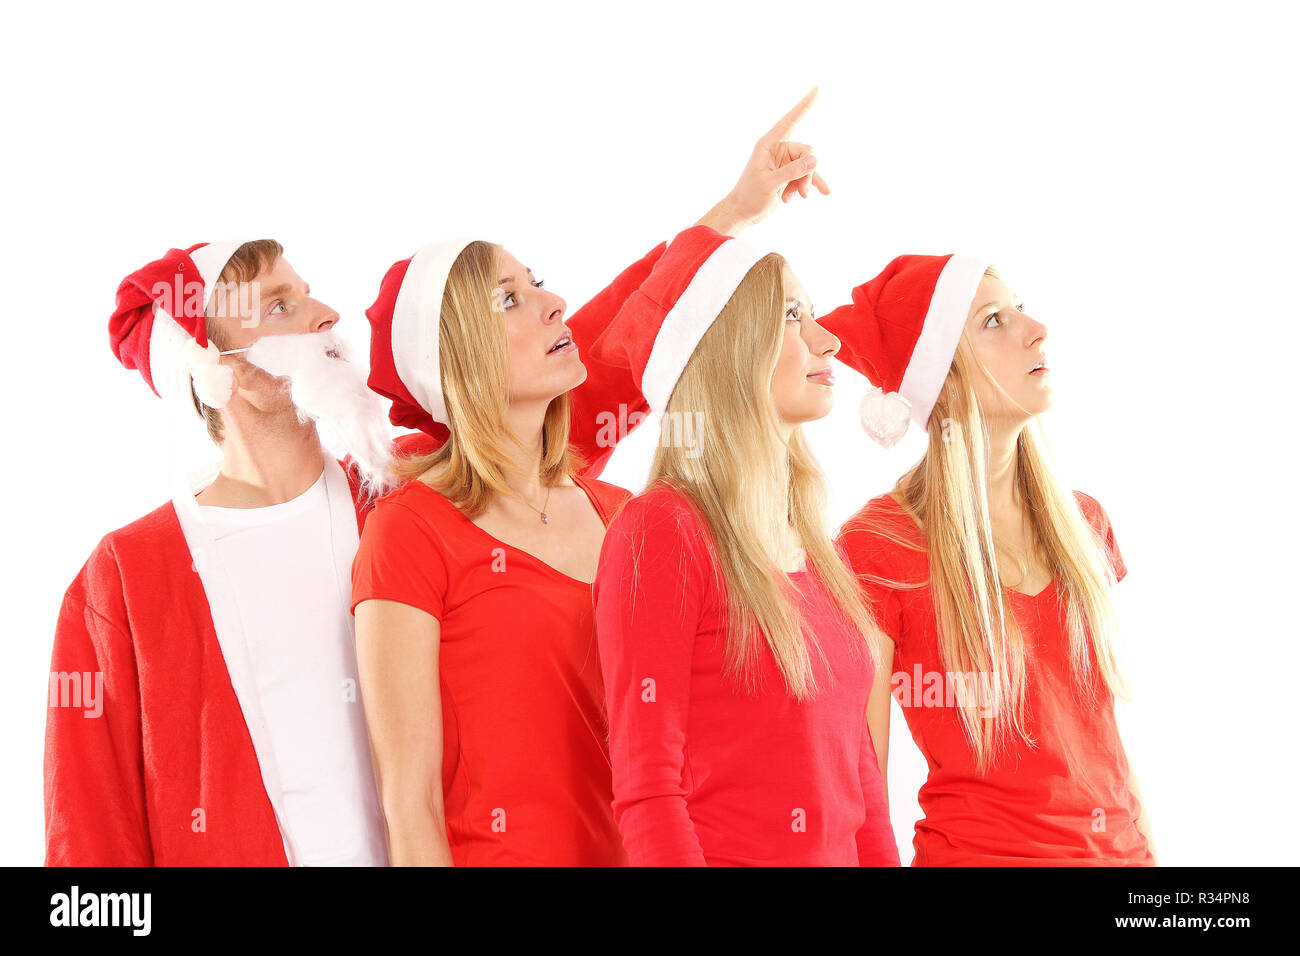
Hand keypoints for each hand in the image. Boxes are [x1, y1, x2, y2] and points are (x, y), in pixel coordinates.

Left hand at [697, 86, 829, 236]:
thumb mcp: (771, 184)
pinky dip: (809, 185)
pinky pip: (807, 175)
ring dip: (807, 182)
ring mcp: (784, 162)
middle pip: (807, 152)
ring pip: (809, 165)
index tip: (818, 88)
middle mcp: (778, 149)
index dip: (805, 105)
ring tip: (801, 196)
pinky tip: (817, 194)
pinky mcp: (789, 174)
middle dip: (808, 172)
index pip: (791, 120)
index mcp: (769, 144)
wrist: (743, 213)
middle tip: (802, 191)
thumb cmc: (750, 196)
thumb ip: (792, 171)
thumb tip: (815, 160)